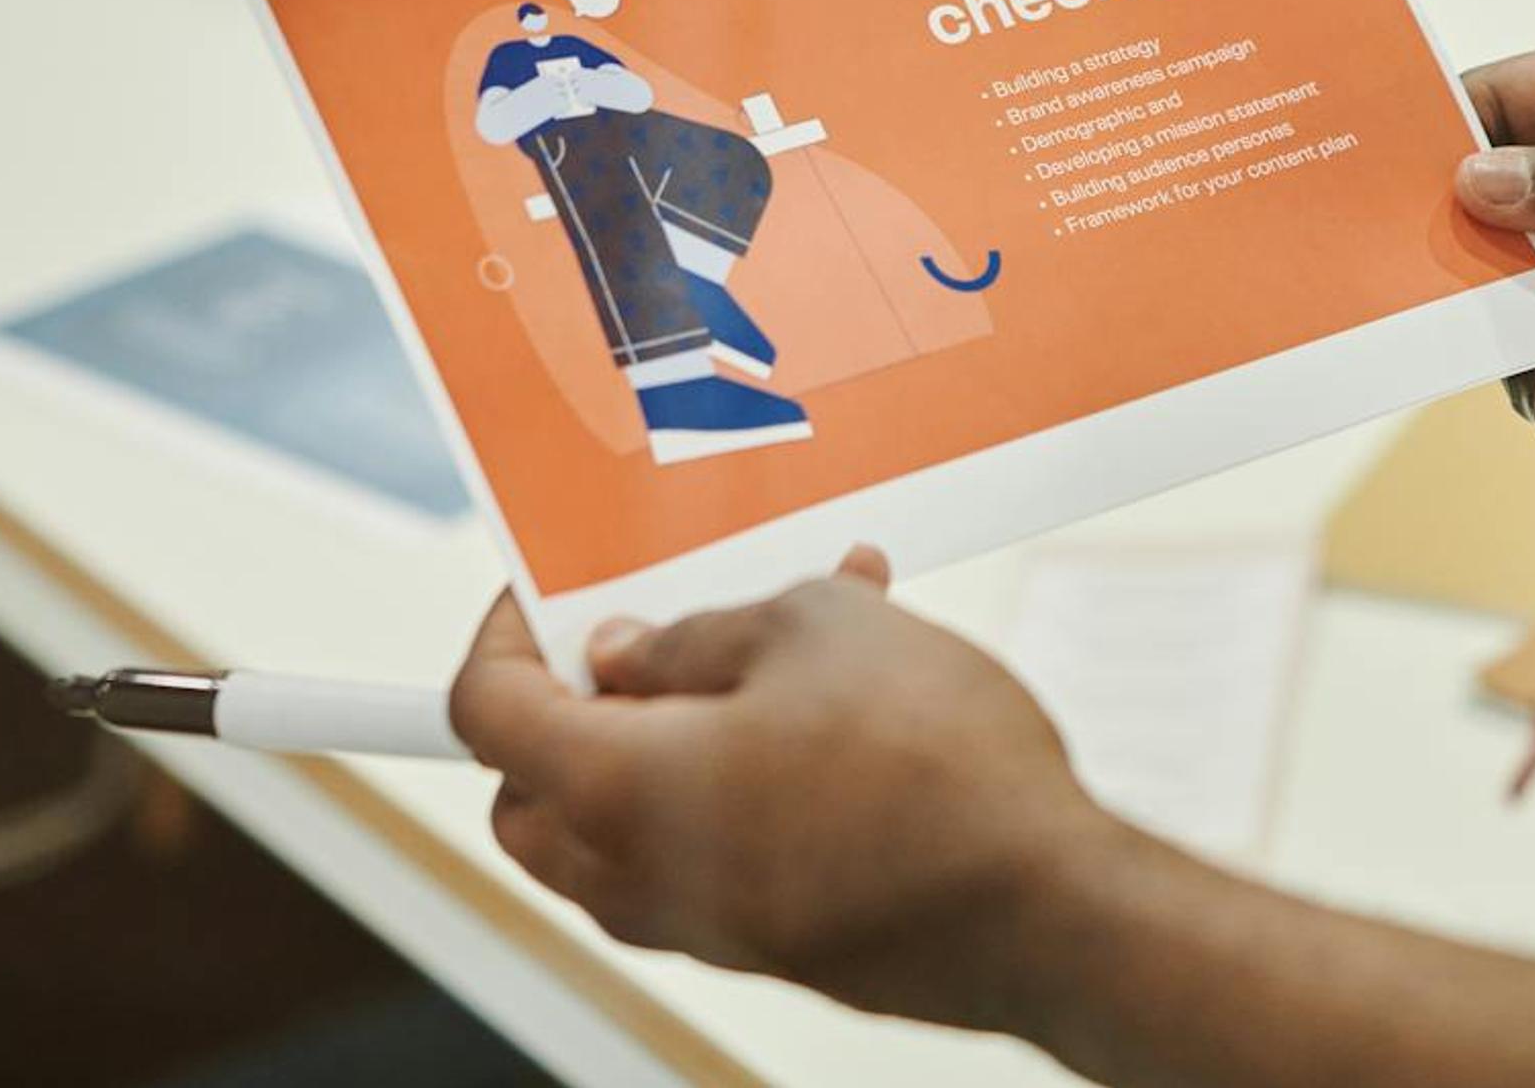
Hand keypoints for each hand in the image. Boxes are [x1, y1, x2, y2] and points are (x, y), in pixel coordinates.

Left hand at [447, 551, 1120, 1030]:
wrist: (1047, 912)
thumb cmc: (933, 767)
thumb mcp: (810, 627)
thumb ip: (695, 634)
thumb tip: (628, 653)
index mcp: (617, 791)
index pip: (486, 713)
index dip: (503, 633)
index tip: (546, 593)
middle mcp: (638, 877)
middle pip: (531, 795)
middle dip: (561, 710)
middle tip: (635, 637)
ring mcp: (706, 925)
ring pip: (621, 830)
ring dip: (667, 736)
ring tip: (779, 641)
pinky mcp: (774, 941)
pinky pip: (707, 855)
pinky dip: (731, 783)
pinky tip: (836, 706)